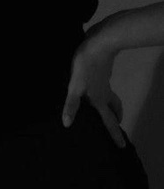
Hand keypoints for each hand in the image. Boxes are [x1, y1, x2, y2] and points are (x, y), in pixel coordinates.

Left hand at [61, 20, 125, 148]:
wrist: (100, 43)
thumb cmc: (86, 66)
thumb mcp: (75, 86)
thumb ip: (71, 104)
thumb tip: (67, 124)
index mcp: (99, 99)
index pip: (109, 121)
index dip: (114, 134)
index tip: (121, 146)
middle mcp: (105, 92)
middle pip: (114, 108)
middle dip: (116, 117)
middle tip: (117, 123)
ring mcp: (105, 80)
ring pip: (109, 95)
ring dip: (110, 103)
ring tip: (104, 106)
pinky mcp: (102, 69)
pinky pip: (103, 84)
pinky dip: (102, 89)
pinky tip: (92, 85)